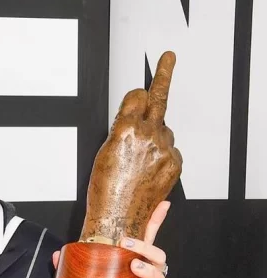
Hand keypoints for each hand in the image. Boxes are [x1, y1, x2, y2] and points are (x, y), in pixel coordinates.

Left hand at [53, 200, 170, 277]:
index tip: (163, 203)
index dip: (156, 220)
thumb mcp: (89, 276)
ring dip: (148, 272)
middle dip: (146, 248)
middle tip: (126, 243)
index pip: (148, 239)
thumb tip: (57, 254)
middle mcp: (146, 277)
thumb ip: (75, 265)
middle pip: (158, 257)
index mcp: (134, 262)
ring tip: (134, 267)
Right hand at [80, 51, 182, 243]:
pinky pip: (171, 149)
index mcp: (125, 130)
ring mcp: (164, 150)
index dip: (137, 93)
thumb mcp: (104, 151)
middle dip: (162, 80)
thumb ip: (121, 128)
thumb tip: (134, 116)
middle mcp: (147, 136)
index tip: (156, 69)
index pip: (138, 95)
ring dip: (155, 135)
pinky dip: (162, 154)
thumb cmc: (104, 190)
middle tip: (168, 58)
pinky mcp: (174, 163)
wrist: (118, 219)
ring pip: (164, 129)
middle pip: (157, 102)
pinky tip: (148, 168)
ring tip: (140, 156)